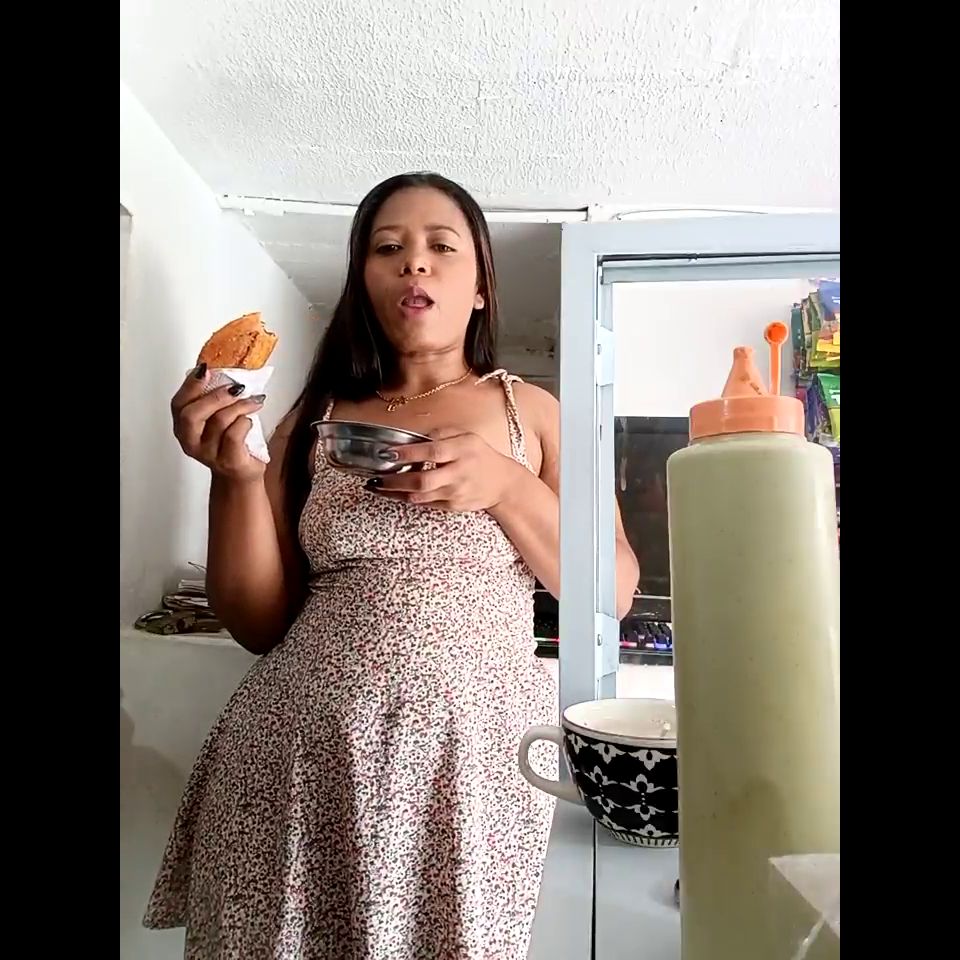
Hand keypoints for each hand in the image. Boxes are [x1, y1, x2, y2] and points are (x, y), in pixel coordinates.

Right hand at [170, 365, 266, 482]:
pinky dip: (245, 422)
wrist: (240, 473)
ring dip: (240, 406)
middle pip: (192, 414)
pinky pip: (234, 435)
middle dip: (216, 396)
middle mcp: (191, 441)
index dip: (191, 384)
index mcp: (184, 427)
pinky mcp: (228, 461)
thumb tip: (222, 369)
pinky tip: (250, 421)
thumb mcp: (216, 417)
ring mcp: (209, 454)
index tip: (205, 369)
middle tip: (236, 387)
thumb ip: (213, 397)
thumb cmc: (230, 442)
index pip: (179, 403)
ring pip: (219, 421)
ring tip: (253, 401)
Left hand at [370, 428, 520, 511]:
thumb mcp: (467, 436)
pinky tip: (393, 493)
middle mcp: (459, 472)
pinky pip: (425, 503)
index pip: (432, 452)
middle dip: (396, 481)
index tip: (387, 453)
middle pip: (424, 480)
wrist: (503, 483)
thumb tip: (416, 436)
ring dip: (395, 493)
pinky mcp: (453, 506)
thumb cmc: (481, 455)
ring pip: (420, 496)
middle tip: (376, 478)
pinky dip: (407, 498)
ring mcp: (456, 492)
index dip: (408, 453)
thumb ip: (443, 433)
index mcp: (463, 450)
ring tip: (376, 487)